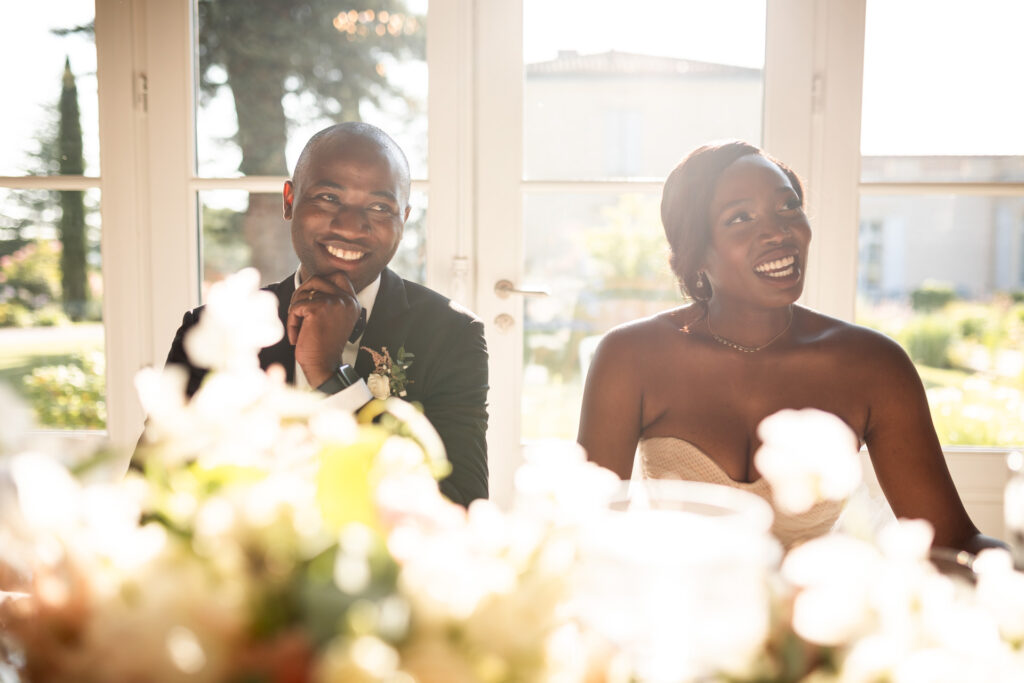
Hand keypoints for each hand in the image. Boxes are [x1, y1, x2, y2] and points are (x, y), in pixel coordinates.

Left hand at [287, 272, 361, 386]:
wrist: (323, 366)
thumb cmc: (323, 345)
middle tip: (299, 313)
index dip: (320, 283)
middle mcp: (347, 299)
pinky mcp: (318, 308)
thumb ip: (329, 299)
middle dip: (302, 293)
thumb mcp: (333, 318)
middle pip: (317, 279)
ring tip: (299, 327)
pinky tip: (296, 336)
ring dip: (295, 308)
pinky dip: (291, 322)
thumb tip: (308, 283)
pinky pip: (295, 306)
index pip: (338, 275)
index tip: (311, 301)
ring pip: (303, 291)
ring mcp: (334, 302)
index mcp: (353, 302)